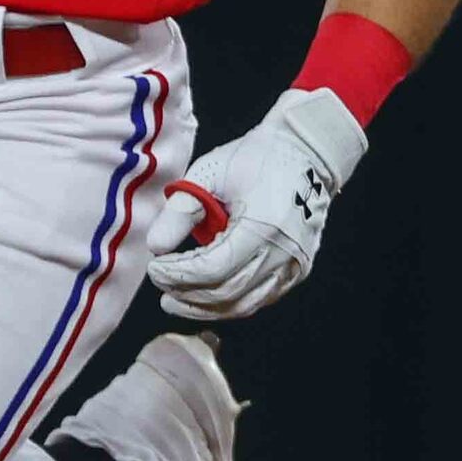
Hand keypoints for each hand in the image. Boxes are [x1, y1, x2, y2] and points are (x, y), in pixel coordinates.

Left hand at [146, 87, 368, 322]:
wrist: (306, 152)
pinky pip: (259, 298)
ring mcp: (295, 266)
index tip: (155, 268)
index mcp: (263, 226)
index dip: (179, 275)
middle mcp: (284, 253)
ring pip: (243, 305)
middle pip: (226, 293)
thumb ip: (180, 211)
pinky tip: (206, 297)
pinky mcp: (297, 271)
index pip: (213, 268)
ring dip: (205, 307)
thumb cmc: (256, 157)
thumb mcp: (210, 173)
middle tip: (160, 287)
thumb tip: (156, 248)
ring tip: (175, 301)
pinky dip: (230, 303)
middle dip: (186, 294)